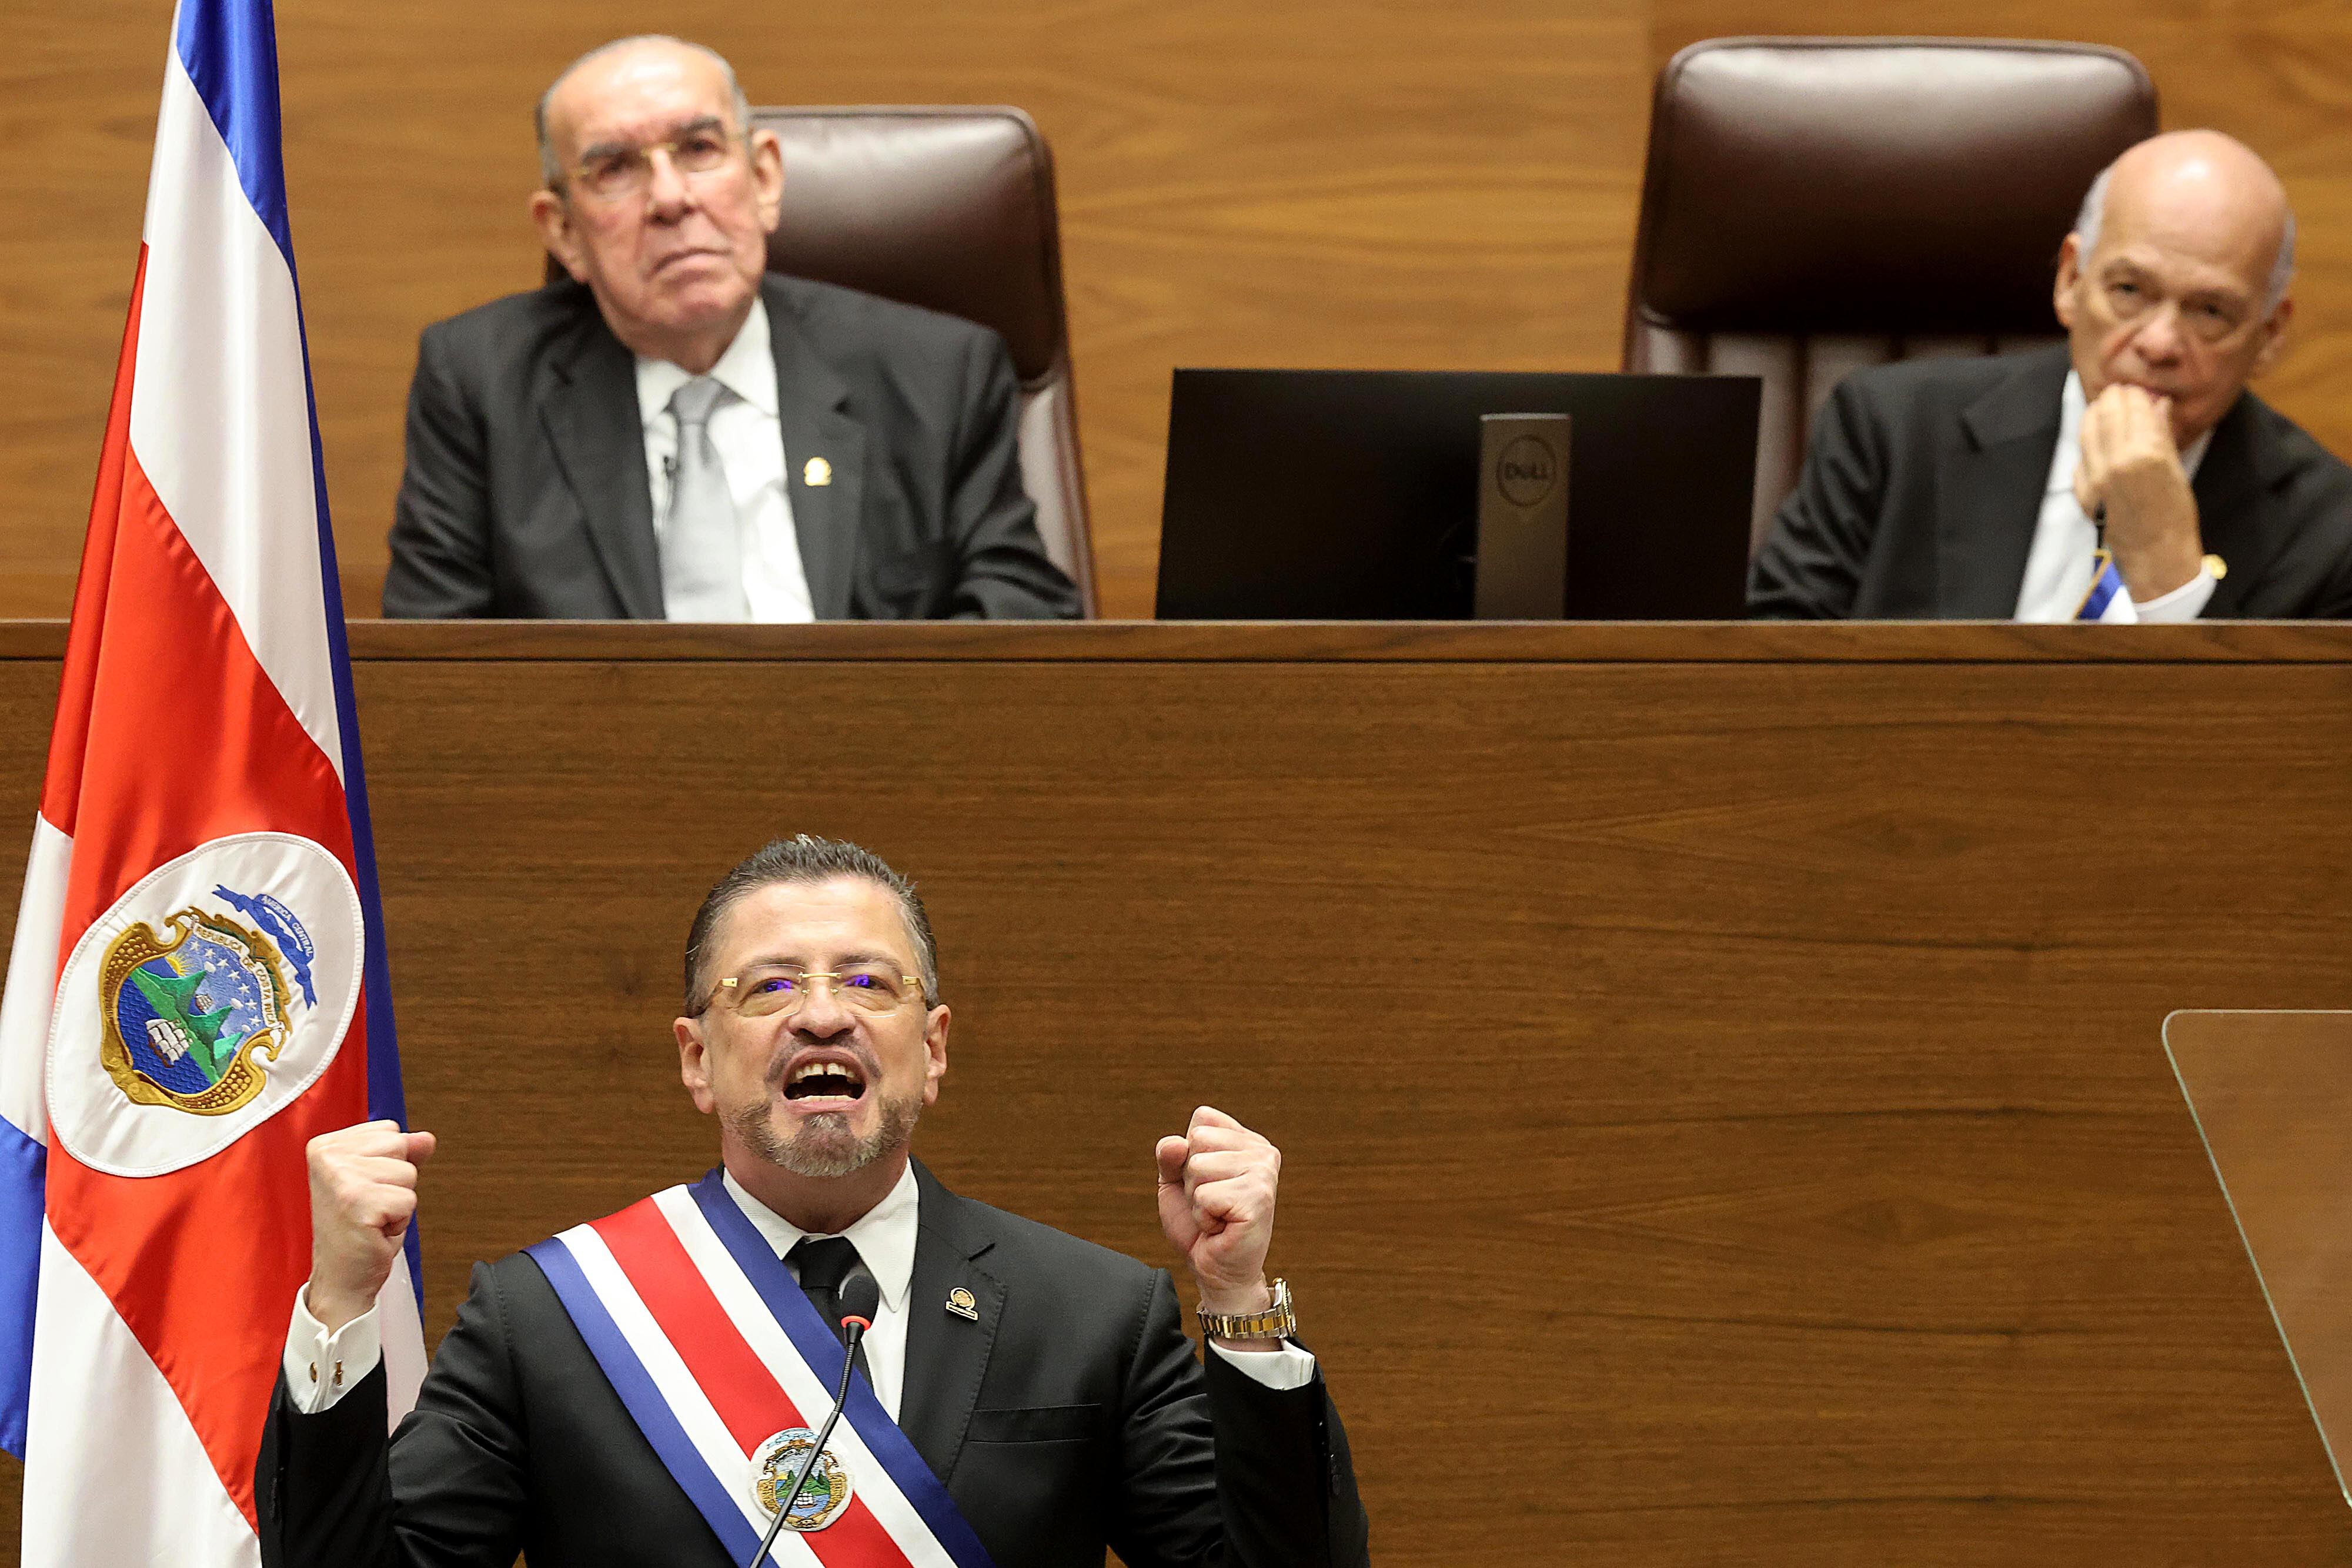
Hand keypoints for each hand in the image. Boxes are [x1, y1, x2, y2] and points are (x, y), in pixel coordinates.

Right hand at [305, 1119, 435, 1331]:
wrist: (341, 1278)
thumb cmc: (356, 1231)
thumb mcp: (378, 1182)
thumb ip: (401, 1154)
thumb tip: (426, 1138)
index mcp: (326, 1145)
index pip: (390, 1130)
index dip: (388, 1164)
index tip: (364, 1190)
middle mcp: (327, 1157)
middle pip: (401, 1146)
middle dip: (396, 1181)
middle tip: (370, 1206)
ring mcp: (341, 1178)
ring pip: (408, 1173)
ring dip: (399, 1201)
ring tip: (372, 1218)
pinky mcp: (357, 1202)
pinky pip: (409, 1199)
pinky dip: (400, 1220)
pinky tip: (374, 1230)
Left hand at [1155, 1106, 1278, 1320]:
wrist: (1216, 1271)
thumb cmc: (1199, 1226)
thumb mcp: (1175, 1183)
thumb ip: (1170, 1156)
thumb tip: (1175, 1143)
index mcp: (1247, 1140)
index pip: (1203, 1118)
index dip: (1188, 1153)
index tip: (1207, 1182)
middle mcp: (1262, 1151)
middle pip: (1197, 1140)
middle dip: (1191, 1178)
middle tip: (1212, 1204)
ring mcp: (1264, 1173)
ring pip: (1198, 1167)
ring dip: (1197, 1199)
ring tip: (1218, 1216)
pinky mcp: (1260, 1198)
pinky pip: (1205, 1195)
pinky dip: (1203, 1217)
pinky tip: (1222, 1227)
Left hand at [2074, 383, 2203, 601]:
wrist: (2156, 553)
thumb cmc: (2176, 512)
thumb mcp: (2176, 467)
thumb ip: (2161, 432)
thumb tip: (2157, 403)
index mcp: (2145, 453)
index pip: (2133, 406)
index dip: (2135, 394)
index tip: (2138, 390)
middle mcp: (2115, 462)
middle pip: (2106, 412)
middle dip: (2114, 399)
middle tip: (2121, 395)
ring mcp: (2094, 478)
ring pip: (2087, 430)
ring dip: (2097, 415)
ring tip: (2108, 411)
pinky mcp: (2082, 492)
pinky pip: (2081, 457)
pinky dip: (2090, 444)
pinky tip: (2100, 442)